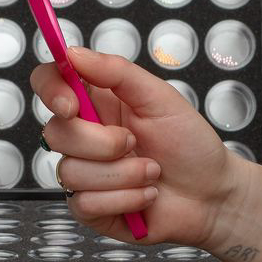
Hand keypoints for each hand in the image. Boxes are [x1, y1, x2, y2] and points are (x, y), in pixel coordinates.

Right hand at [31, 46, 247, 249]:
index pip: (49, 83)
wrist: (212, 193)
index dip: (51, 90)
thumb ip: (116, 71)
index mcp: (96, 102)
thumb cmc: (190, 143)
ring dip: (122, 174)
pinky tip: (145, 195)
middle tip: (136, 143)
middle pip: (55, 133)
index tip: (72, 104)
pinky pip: (85, 204)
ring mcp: (84, 173)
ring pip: (71, 172)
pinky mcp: (90, 208)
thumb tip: (73, 53)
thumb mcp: (159, 97)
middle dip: (102, 143)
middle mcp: (85, 136)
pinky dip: (124, 198)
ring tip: (151, 172)